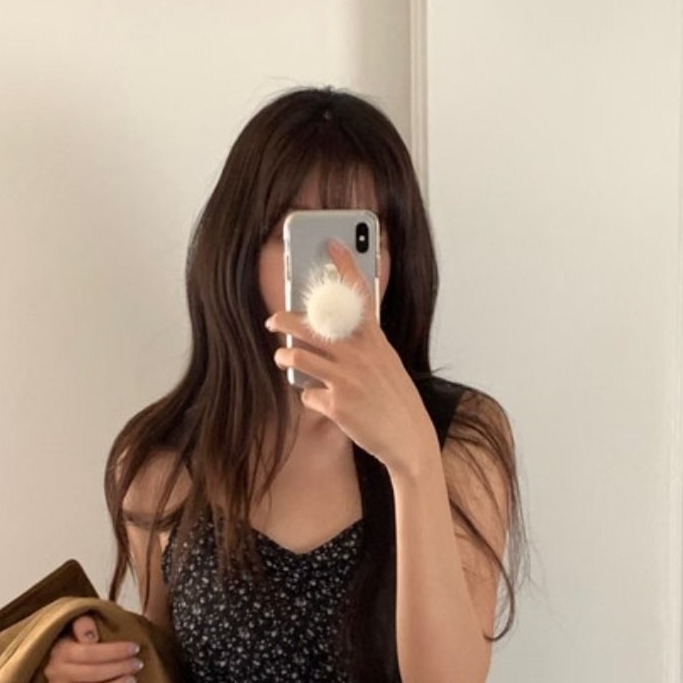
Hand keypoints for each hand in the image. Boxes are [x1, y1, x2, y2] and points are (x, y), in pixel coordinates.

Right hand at [43, 615, 143, 682]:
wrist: (60, 652)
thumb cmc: (76, 637)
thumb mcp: (78, 622)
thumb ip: (82, 622)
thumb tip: (89, 635)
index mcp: (60, 650)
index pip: (88, 652)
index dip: (114, 651)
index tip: (135, 649)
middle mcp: (56, 672)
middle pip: (90, 673)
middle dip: (119, 668)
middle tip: (138, 664)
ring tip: (131, 681)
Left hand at [264, 238, 437, 475]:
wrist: (409, 438)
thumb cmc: (397, 401)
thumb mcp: (387, 364)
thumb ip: (365, 346)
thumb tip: (337, 338)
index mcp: (374, 341)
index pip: (359, 296)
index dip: (345, 267)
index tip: (332, 244)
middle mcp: (359, 355)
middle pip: (312, 326)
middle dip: (286, 319)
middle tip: (273, 319)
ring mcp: (347, 379)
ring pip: (299, 356)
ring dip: (286, 355)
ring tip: (282, 356)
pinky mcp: (337, 405)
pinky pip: (309, 395)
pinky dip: (311, 397)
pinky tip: (319, 401)